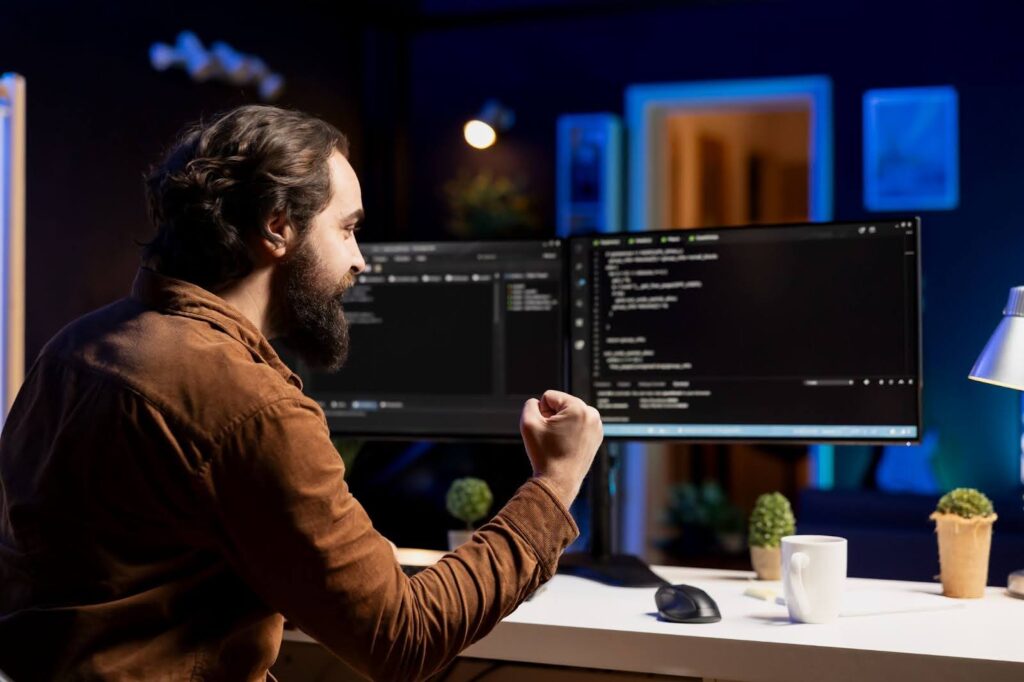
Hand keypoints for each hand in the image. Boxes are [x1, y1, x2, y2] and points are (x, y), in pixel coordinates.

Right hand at [519, 390, 602, 507]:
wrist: (559, 482)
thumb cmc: (545, 455)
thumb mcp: (528, 423)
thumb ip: (530, 404)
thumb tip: (538, 403)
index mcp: (579, 408)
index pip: (549, 397)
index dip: (541, 412)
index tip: (546, 430)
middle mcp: (592, 415)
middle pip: (561, 404)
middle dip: (552, 418)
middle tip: (552, 438)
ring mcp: (596, 426)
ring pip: (569, 415)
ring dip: (560, 425)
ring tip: (559, 442)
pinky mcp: (596, 437)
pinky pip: (576, 425)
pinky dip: (569, 432)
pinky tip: (566, 446)